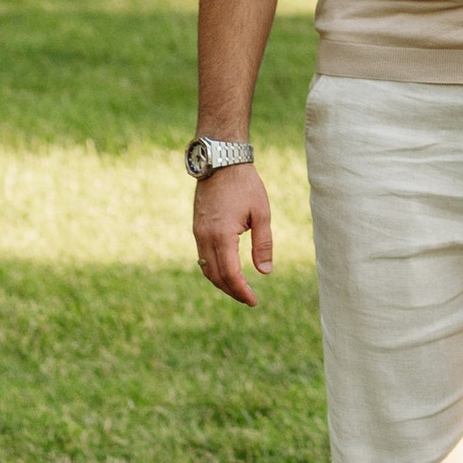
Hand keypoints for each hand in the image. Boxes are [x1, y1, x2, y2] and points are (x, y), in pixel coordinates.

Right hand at [194, 161, 273, 306]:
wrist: (221, 161)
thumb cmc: (245, 184)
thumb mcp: (261, 213)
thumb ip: (263, 244)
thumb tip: (265, 272)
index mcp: (222, 235)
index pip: (230, 273)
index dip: (241, 290)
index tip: (253, 300)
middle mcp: (205, 237)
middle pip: (215, 275)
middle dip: (231, 290)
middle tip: (248, 299)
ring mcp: (198, 232)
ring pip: (206, 268)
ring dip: (221, 282)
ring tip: (239, 288)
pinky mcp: (197, 227)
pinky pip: (202, 256)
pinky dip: (213, 269)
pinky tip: (226, 271)